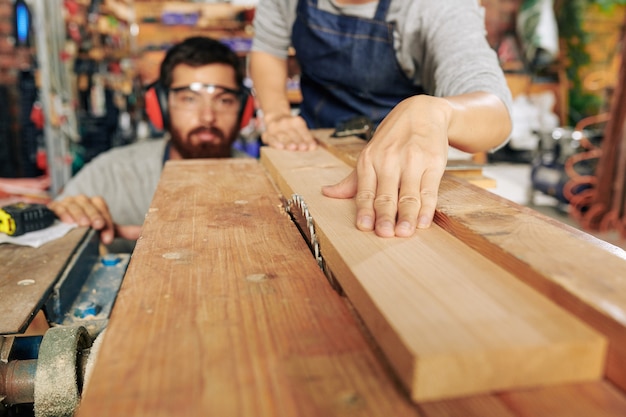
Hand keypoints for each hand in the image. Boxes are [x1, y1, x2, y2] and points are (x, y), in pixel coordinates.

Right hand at [48, 195, 138, 243]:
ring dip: (80, 215)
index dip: (107, 221)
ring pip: (75, 205)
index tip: (108, 238)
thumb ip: (122, 231)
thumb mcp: (105, 229)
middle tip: (97, 227)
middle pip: (89, 205)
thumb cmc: (87, 227)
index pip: (102, 207)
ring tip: (82, 225)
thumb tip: (142, 232)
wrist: (63, 227)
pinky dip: (63, 213)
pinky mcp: (54, 207)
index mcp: (95, 203)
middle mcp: (82, 200)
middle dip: (95, 216)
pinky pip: (58, 207)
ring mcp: (68, 202)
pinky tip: (67, 222)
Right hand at [261, 114, 316, 150]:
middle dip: (298, 141)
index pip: (302, 130)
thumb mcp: (300, 129)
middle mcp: (284, 122)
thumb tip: (313, 147)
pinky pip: (271, 139)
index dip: (307, 138)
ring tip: (294, 148)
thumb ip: (307, 138)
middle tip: (304, 147)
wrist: (275, 119)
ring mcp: (274, 128)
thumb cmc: (292, 129)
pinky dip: (275, 143)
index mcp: (296, 121)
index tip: (312, 146)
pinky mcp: (266, 135)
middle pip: (292, 133)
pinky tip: (280, 147)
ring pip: (282, 136)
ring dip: (288, 143)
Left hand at [322, 95, 449, 236]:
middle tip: (384, 234)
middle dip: (385, 216)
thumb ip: (353, 180)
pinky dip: (426, 208)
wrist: (422, 112)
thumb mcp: (370, 153)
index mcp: (369, 159)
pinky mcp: (433, 163)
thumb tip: (327, 193)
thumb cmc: (392, 138)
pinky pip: (429, 190)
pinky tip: (423, 221)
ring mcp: (412, 161)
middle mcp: (389, 160)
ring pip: (408, 195)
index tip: (364, 227)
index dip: (364, 210)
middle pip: (386, 195)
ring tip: (405, 232)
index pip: (365, 190)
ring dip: (407, 216)